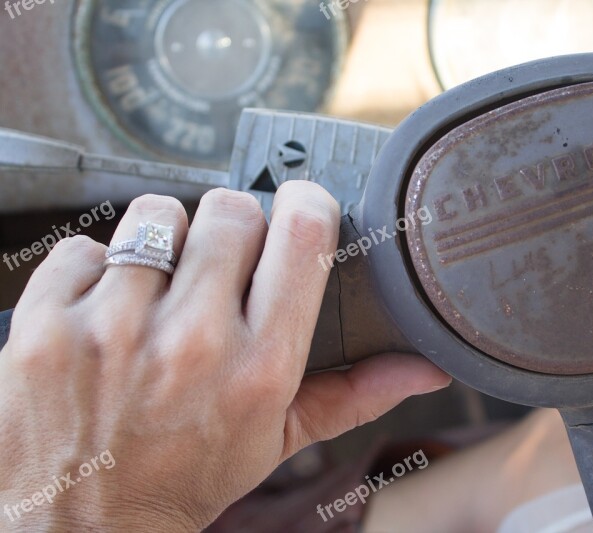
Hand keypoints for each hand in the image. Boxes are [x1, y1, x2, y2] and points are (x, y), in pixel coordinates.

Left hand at [0, 183, 450, 531]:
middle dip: (231, 230)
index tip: (297, 210)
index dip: (304, 205)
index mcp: (260, 368)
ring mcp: (115, 329)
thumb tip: (425, 370)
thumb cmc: (184, 479)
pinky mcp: (50, 323)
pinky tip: (105, 314)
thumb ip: (355, 395)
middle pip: (230, 209)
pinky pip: (85, 246)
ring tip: (158, 293)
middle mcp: (193, 342)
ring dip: (163, 245)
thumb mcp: (278, 441)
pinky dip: (96, 271)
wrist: (80, 525)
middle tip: (218, 270)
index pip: (302, 234)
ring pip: (157, 214)